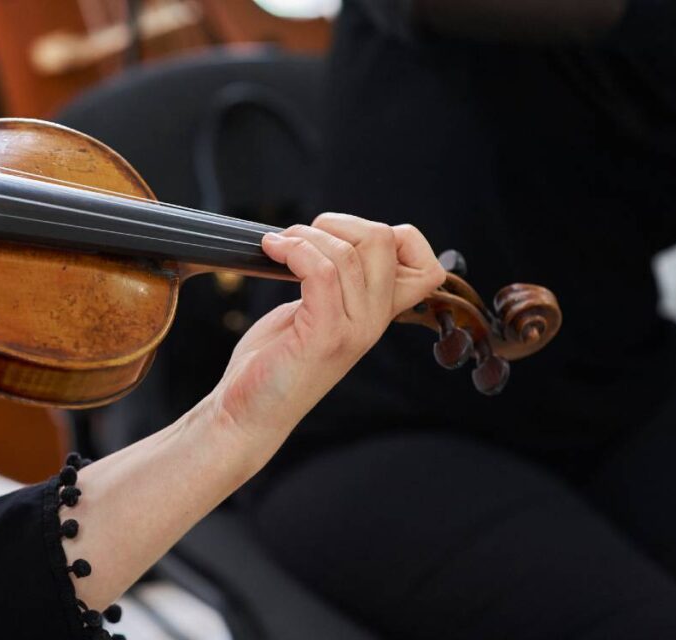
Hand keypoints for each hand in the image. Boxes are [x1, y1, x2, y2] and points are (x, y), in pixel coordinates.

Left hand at [208, 213, 444, 445]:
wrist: (247, 412)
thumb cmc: (275, 360)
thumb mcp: (317, 314)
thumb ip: (338, 283)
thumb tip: (335, 235)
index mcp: (378, 315)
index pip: (428, 267)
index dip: (397, 237)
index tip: (346, 239)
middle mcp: (373, 322)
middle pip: (385, 240)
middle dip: (339, 223)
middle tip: (302, 238)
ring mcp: (352, 330)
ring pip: (348, 252)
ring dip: (304, 235)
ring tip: (278, 245)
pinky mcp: (323, 336)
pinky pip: (321, 272)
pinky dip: (293, 249)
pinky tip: (271, 250)